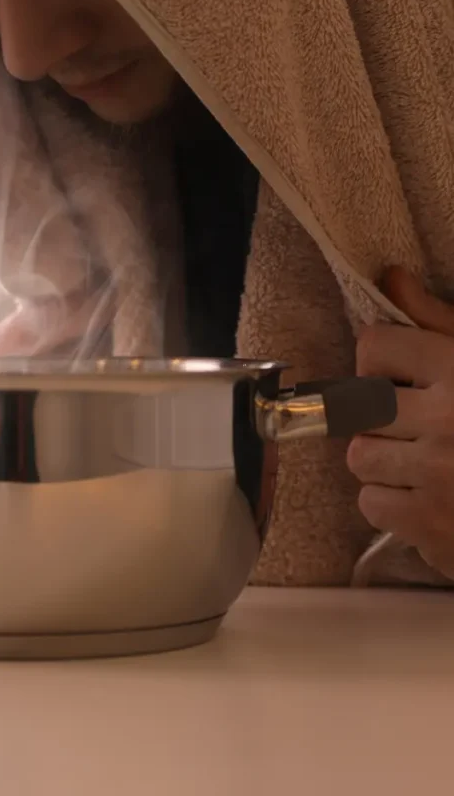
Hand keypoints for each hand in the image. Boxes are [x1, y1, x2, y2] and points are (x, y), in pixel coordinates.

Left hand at [347, 267, 453, 577]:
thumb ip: (436, 321)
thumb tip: (391, 277)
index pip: (374, 346)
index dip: (380, 361)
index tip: (398, 376)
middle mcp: (447, 419)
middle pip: (359, 406)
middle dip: (383, 416)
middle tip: (416, 426)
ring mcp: (437, 476)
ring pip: (361, 457)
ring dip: (386, 461)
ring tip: (426, 462)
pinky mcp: (432, 526)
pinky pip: (372, 504)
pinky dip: (394, 504)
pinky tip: (430, 498)